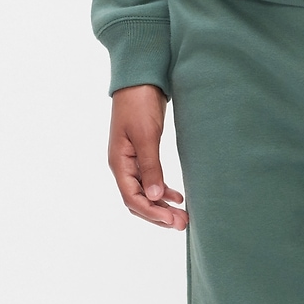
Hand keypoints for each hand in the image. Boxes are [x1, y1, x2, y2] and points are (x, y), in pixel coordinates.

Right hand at [108, 84, 187, 229]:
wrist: (140, 79)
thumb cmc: (139, 104)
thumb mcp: (146, 136)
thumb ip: (151, 166)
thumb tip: (156, 196)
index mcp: (119, 163)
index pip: (132, 198)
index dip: (152, 213)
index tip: (173, 221)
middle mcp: (123, 166)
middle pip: (138, 201)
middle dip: (159, 214)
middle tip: (183, 224)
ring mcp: (132, 161)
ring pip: (145, 193)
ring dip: (162, 206)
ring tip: (183, 216)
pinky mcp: (143, 154)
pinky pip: (150, 181)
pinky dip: (163, 191)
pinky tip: (178, 197)